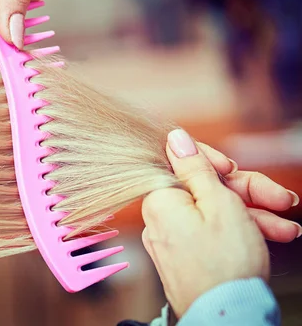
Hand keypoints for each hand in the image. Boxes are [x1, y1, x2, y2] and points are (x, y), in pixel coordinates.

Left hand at [141, 129, 299, 317]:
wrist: (227, 317)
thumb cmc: (225, 261)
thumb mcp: (218, 203)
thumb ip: (195, 167)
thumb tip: (174, 137)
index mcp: (159, 199)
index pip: (180, 164)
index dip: (212, 162)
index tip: (234, 168)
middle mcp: (159, 217)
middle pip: (203, 189)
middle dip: (246, 192)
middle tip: (282, 200)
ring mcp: (171, 239)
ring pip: (212, 212)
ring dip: (252, 214)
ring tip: (287, 228)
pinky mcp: (185, 256)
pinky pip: (210, 233)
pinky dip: (239, 232)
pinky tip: (272, 235)